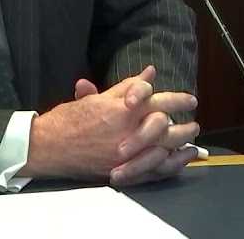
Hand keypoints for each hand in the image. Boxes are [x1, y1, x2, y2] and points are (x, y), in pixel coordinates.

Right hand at [70, 68, 201, 186]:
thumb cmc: (69, 120)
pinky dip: (171, 164)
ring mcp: (128, 154)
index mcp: (123, 110)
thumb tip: (150, 72)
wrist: (48, 146)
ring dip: (182, 142)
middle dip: (184, 122)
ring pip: (165, 148)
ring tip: (192, 138)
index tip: (189, 100)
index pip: (159, 100)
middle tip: (194, 118)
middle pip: (167, 126)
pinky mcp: (124, 171)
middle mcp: (128, 132)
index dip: (178, 99)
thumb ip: (128, 86)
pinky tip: (181, 159)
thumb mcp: (98, 98)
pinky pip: (155, 170)